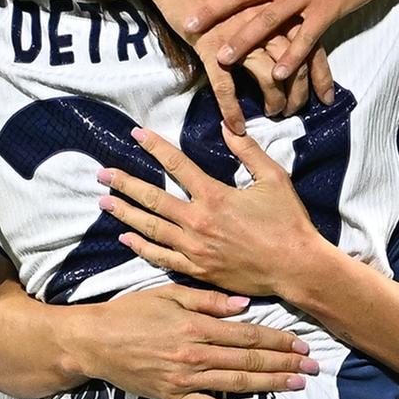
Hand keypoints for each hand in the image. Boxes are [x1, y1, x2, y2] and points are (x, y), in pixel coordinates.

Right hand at [73, 285, 315, 398]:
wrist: (94, 343)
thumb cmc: (129, 313)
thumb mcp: (168, 294)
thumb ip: (208, 301)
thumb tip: (244, 305)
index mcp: (196, 326)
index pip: (247, 334)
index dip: (278, 340)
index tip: (302, 343)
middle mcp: (195, 354)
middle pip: (250, 360)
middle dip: (285, 363)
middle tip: (313, 367)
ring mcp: (186, 379)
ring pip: (237, 382)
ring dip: (271, 385)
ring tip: (297, 385)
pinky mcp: (175, 397)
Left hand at [102, 120, 329, 304]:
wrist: (296, 267)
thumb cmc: (288, 223)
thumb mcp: (274, 179)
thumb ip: (248, 152)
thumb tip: (228, 127)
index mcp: (215, 196)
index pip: (177, 164)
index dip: (154, 146)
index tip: (136, 134)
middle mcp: (198, 222)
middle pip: (152, 198)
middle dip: (124, 184)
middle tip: (102, 174)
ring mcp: (195, 249)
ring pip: (150, 229)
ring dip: (126, 214)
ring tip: (105, 203)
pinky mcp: (198, 270)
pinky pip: (161, 258)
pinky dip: (141, 248)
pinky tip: (126, 239)